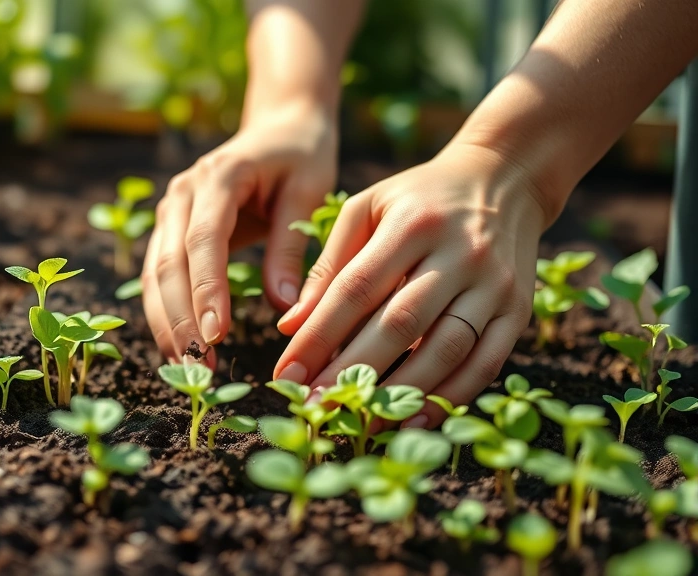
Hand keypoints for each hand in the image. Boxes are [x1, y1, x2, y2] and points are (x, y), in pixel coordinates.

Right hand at [141, 100, 337, 362]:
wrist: (280, 127)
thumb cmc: (301, 158)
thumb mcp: (308, 192)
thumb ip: (291, 246)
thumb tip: (284, 308)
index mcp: (219, 176)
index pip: (205, 241)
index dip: (206, 290)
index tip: (218, 334)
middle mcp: (183, 192)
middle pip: (169, 262)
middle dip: (181, 318)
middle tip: (199, 364)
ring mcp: (171, 209)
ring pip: (155, 273)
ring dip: (167, 322)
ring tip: (187, 366)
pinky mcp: (171, 228)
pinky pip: (159, 275)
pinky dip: (165, 312)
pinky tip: (179, 346)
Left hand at [275, 143, 553, 427]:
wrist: (505, 180)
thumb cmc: (418, 200)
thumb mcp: (367, 209)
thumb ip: (328, 265)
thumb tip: (289, 326)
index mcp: (411, 223)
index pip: (356, 288)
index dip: (319, 335)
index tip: (286, 373)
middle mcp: (458, 253)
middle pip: (400, 323)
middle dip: (353, 372)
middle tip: (316, 407)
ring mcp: (493, 284)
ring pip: (446, 348)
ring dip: (401, 393)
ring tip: (361, 424)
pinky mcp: (519, 309)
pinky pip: (486, 362)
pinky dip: (451, 396)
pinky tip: (415, 420)